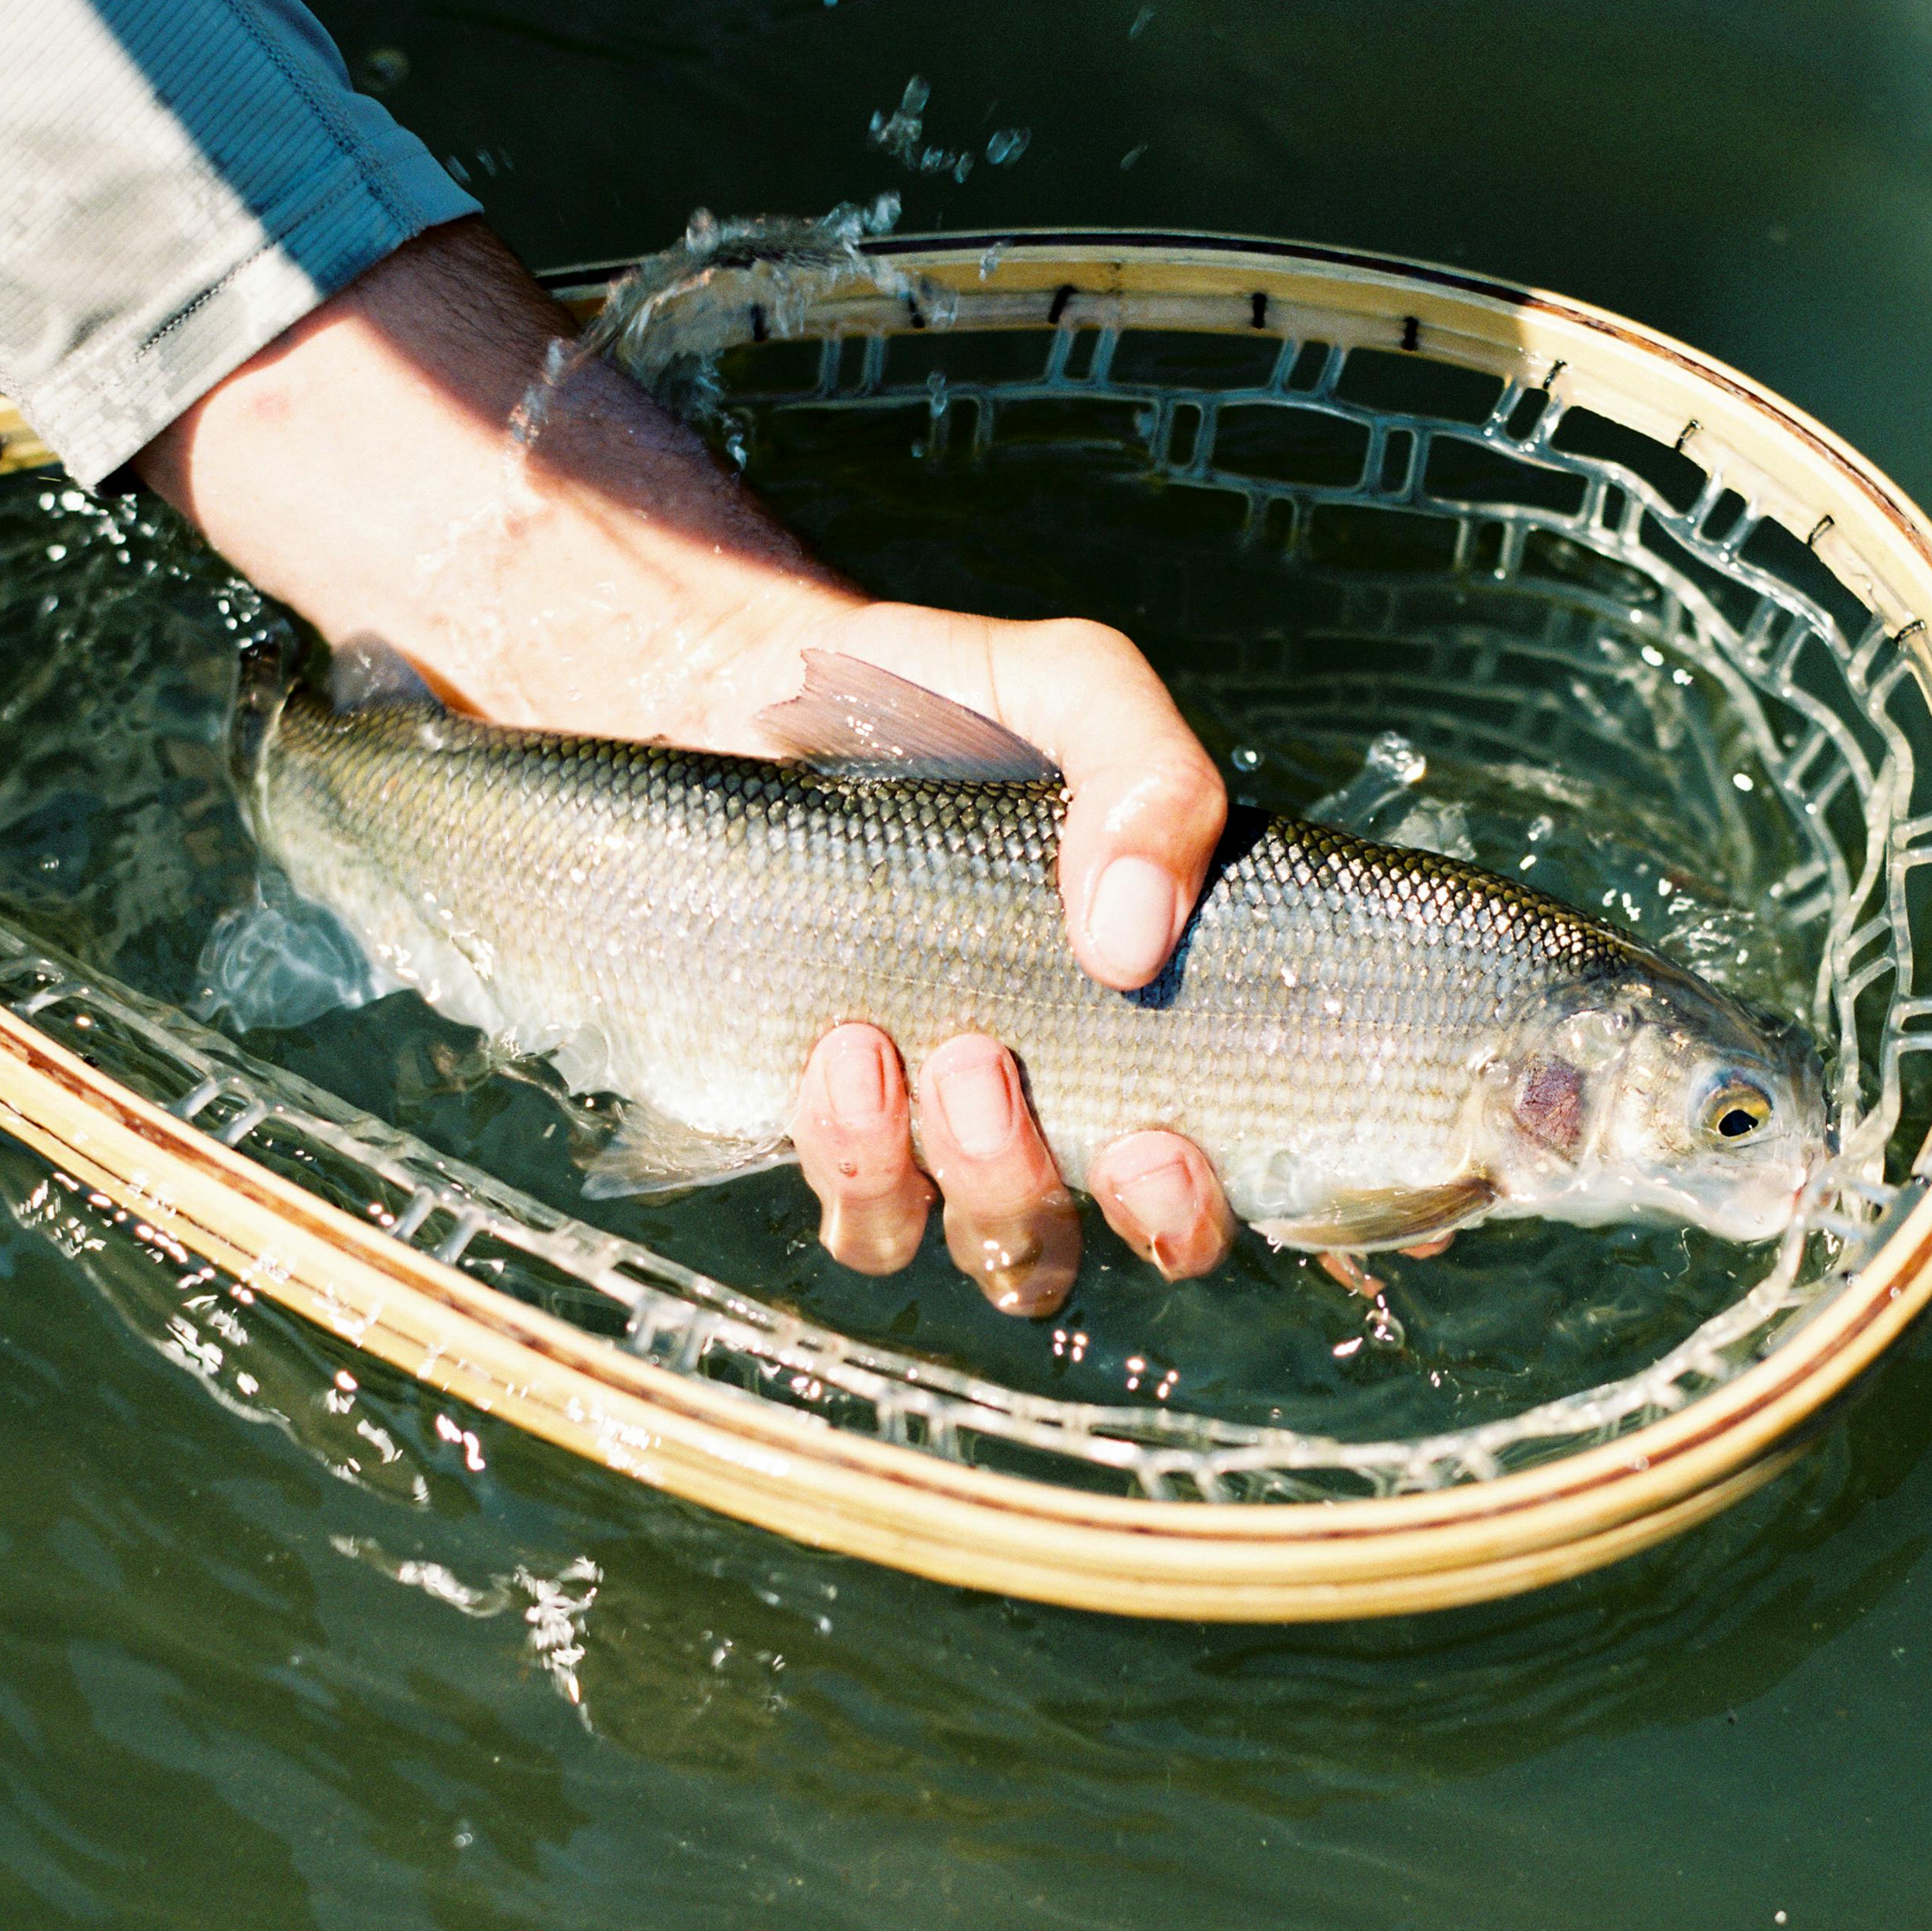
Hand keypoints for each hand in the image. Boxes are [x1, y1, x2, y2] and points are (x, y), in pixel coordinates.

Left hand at [133, 220, 1232, 1311]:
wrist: (732, 695)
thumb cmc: (930, 703)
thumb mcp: (1067, 688)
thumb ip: (1151, 775)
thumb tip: (1136, 939)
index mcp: (1140, 1027)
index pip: (1200, 1180)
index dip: (1193, 1210)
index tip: (1162, 1143)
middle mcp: (1047, 1107)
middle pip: (1090, 1239)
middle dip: (1067, 1200)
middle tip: (1001, 1068)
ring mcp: (932, 1134)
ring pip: (981, 1242)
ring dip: (968, 1172)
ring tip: (907, 1043)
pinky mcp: (821, 1131)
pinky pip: (864, 1216)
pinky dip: (858, 1156)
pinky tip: (838, 1050)